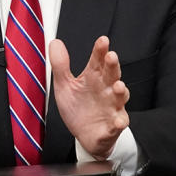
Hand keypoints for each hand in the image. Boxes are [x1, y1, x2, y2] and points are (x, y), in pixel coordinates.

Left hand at [49, 36, 129, 159]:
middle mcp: (106, 89)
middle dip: (113, 66)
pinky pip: (118, 124)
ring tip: (118, 86)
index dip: (100, 50)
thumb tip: (55, 43)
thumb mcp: (65, 86)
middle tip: (111, 56)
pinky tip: (118, 121)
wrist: (84, 135)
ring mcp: (112, 107)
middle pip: (112, 74)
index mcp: (94, 78)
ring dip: (120, 91)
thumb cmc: (78, 107)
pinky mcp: (113, 126)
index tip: (102, 40)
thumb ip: (61, 65)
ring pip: (119, 97)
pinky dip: (119, 123)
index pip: (98, 60)